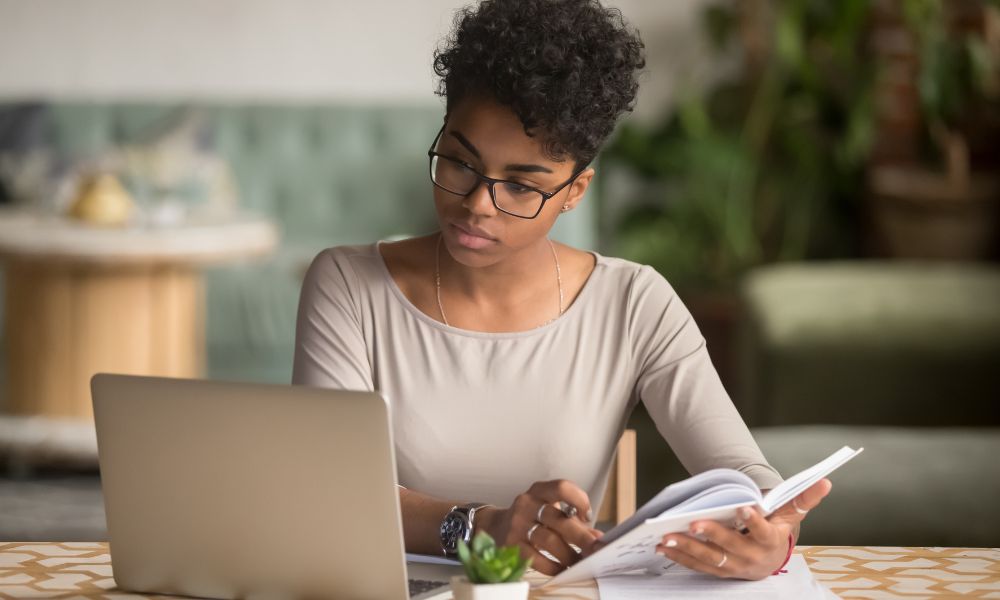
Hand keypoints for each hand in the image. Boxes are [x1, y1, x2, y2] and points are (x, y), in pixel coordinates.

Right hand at [477, 479, 604, 575]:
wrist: (495, 526)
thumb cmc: (531, 517)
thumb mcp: (548, 510)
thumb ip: (573, 520)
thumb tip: (597, 537)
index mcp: (539, 491)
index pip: (561, 487)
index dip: (579, 500)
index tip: (587, 516)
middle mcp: (526, 504)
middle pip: (558, 518)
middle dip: (581, 536)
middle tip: (595, 548)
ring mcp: (517, 524)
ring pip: (548, 540)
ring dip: (568, 554)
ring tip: (580, 562)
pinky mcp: (511, 545)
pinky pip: (536, 558)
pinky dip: (553, 566)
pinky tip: (562, 568)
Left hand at [655, 478, 831, 579]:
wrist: (770, 560)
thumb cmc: (777, 530)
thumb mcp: (791, 515)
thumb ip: (804, 498)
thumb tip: (825, 480)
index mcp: (771, 541)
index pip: (763, 531)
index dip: (754, 520)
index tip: (744, 507)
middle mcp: (752, 558)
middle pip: (730, 547)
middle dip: (711, 535)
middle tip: (693, 523)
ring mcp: (733, 567)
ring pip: (709, 559)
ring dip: (687, 549)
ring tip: (668, 537)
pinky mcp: (718, 571)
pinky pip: (697, 566)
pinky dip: (680, 557)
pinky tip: (663, 546)